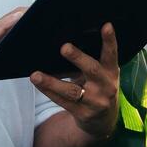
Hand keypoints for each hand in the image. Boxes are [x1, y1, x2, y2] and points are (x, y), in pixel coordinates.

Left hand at [31, 23, 119, 139]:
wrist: (103, 122)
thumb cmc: (99, 88)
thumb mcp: (102, 75)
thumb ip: (90, 62)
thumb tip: (64, 45)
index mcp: (111, 72)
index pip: (112, 54)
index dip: (110, 40)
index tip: (106, 25)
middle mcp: (106, 86)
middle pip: (92, 70)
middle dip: (78, 58)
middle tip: (64, 47)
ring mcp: (95, 102)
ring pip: (71, 90)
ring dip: (51, 82)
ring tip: (35, 75)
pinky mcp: (83, 114)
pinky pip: (62, 101)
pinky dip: (48, 91)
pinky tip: (37, 84)